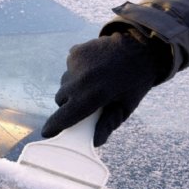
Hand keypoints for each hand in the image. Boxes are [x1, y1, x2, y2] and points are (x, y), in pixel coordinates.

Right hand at [41, 29, 171, 146]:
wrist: (140, 45)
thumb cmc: (135, 82)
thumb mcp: (126, 107)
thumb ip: (108, 125)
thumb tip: (94, 142)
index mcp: (95, 95)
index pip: (65, 115)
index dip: (54, 126)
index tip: (47, 133)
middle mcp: (81, 79)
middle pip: (61, 99)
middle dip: (68, 104)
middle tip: (84, 102)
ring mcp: (76, 63)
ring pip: (64, 83)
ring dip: (73, 86)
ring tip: (92, 82)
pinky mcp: (75, 52)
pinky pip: (69, 68)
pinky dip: (77, 71)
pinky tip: (92, 68)